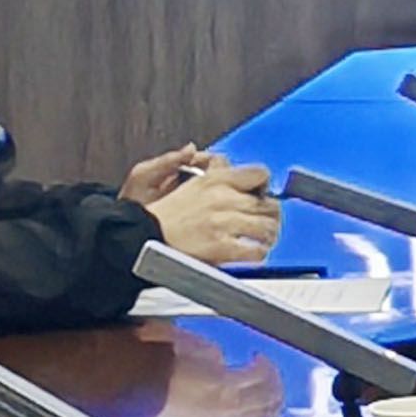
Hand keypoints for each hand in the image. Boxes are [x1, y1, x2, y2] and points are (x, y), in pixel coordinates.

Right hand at [138, 156, 280, 262]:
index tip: (262, 196)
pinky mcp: (221, 246)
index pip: (259, 174)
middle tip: (268, 222)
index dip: (265, 187)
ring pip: (266, 227)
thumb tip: (227, 163)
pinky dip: (259, 253)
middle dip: (272, 215)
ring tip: (264, 239)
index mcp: (216, 180)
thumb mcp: (190, 181)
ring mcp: (223, 223)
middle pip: (269, 205)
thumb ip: (214, 171)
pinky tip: (254, 252)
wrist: (143, 234)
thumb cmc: (165, 213)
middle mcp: (223, 198)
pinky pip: (254, 250)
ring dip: (269, 235)